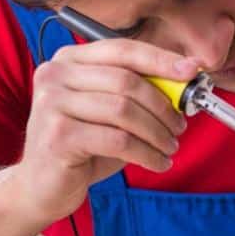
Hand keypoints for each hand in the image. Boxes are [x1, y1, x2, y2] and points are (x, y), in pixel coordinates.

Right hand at [9, 39, 199, 224]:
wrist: (43, 186)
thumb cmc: (83, 146)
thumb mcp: (111, 112)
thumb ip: (138, 92)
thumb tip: (185, 78)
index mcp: (69, 59)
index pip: (123, 49)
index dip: (161, 59)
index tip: (192, 70)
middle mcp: (55, 74)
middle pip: (126, 81)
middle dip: (163, 105)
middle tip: (180, 127)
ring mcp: (52, 104)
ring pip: (124, 111)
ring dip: (157, 132)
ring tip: (170, 148)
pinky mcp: (57, 136)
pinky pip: (117, 140)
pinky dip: (146, 153)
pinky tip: (157, 163)